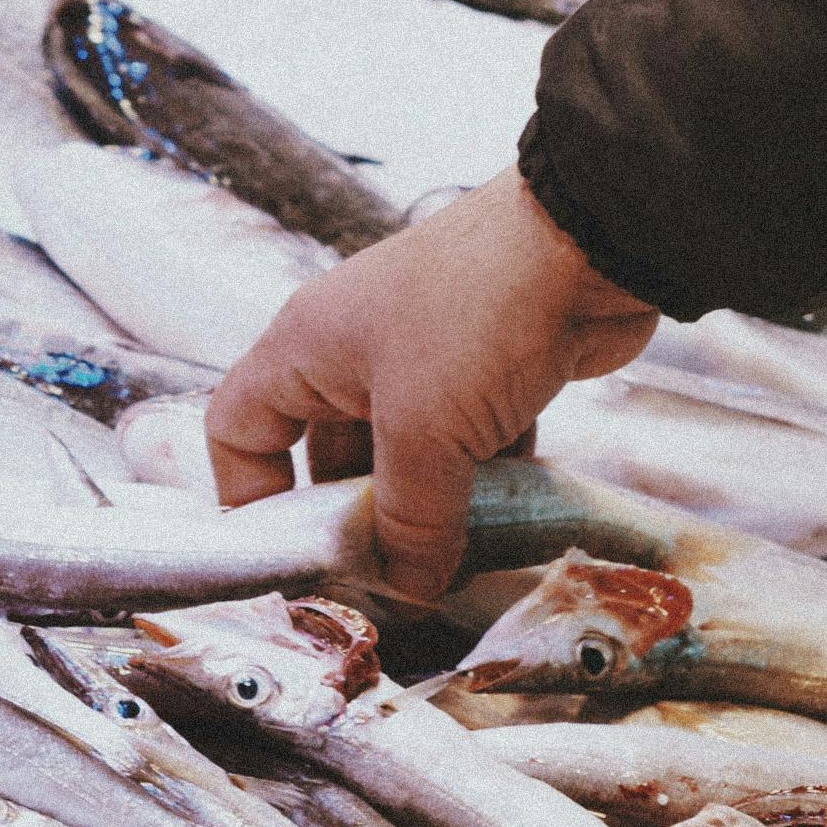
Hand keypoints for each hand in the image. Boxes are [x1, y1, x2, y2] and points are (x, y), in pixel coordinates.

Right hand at [206, 166, 657, 599]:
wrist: (589, 237)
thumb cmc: (478, 311)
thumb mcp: (425, 430)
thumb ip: (409, 523)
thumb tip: (407, 590)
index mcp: (307, 346)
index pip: (238, 429)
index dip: (251, 500)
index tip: (296, 564)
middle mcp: (354, 351)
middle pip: (326, 458)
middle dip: (355, 524)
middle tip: (385, 589)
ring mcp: (426, 359)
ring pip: (405, 459)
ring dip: (425, 514)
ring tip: (448, 575)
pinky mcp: (489, 370)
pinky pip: (466, 448)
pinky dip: (480, 488)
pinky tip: (504, 532)